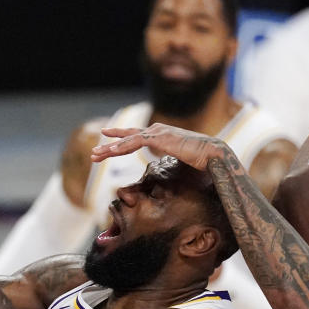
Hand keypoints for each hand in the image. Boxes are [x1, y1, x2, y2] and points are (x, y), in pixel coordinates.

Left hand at [91, 123, 228, 170]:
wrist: (214, 154)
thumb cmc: (202, 161)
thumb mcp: (180, 163)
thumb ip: (170, 165)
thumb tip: (167, 177)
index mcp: (162, 136)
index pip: (136, 137)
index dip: (120, 141)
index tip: (106, 144)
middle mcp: (158, 131)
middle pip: (127, 137)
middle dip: (109, 145)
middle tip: (94, 154)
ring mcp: (158, 133)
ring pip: (128, 139)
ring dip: (110, 148)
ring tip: (96, 155)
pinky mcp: (160, 137)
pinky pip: (136, 141)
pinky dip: (122, 146)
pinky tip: (111, 151)